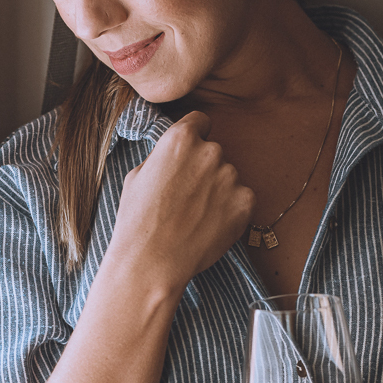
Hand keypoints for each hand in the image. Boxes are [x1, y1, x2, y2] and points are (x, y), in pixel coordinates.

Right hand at [110, 111, 253, 296]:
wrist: (151, 261)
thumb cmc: (138, 221)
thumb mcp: (137, 176)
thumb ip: (163, 156)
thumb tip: (175, 154)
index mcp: (180, 139)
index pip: (200, 121)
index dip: (195, 136)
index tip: (191, 153)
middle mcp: (210, 151)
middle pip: (214, 152)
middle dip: (203, 169)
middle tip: (186, 196)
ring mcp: (230, 176)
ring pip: (228, 177)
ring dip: (217, 190)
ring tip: (195, 216)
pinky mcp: (245, 202)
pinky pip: (241, 199)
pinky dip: (230, 210)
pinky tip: (208, 225)